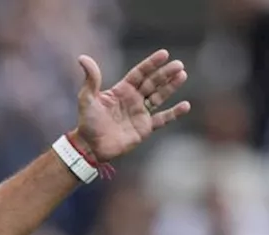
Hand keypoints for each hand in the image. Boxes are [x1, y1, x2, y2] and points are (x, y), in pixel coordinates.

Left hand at [73, 49, 191, 162]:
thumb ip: (90, 79)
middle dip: (165, 73)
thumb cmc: (87, 122)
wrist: (90, 147)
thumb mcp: (87, 98)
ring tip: (182, 75)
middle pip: (153, 82)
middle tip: (179, 65)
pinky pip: (162, 119)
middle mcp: (134, 99)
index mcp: (122, 90)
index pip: (140, 73)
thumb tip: (82, 58)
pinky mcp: (145, 128)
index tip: (164, 54)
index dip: (151, 64)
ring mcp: (140, 113)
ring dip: (171, 87)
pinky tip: (185, 105)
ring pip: (160, 96)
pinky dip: (174, 113)